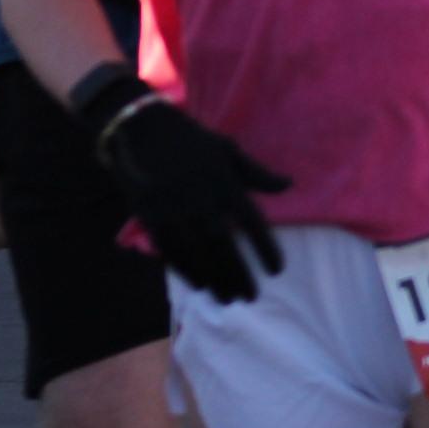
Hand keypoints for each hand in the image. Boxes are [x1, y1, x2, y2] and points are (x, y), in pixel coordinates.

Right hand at [74, 71, 288, 302]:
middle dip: (239, 274)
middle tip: (250, 297)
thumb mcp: (227, 149)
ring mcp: (175, 209)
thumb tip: (288, 185)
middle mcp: (201, 199)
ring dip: (215, 279)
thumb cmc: (190, 140)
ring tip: (227, 299)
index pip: (252, 223)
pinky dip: (186, 270)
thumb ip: (256, 173)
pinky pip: (171, 250)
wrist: (140, 128)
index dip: (266, 249)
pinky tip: (199, 285)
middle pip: (225, 246)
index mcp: (224, 182)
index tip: (276, 271)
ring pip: (198, 253)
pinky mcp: (151, 216)